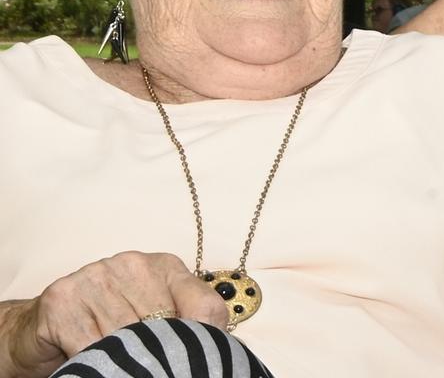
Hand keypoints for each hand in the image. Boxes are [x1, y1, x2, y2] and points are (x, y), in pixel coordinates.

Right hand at [2, 252, 226, 375]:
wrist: (38, 331)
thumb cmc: (105, 328)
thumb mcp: (154, 320)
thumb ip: (189, 324)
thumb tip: (218, 348)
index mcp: (165, 267)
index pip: (206, 305)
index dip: (204, 340)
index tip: (195, 360)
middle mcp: (133, 264)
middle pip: (167, 325)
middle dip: (161, 354)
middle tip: (154, 367)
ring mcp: (97, 277)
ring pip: (129, 336)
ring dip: (127, 360)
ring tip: (123, 364)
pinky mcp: (64, 298)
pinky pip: (92, 345)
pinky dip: (98, 363)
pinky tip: (97, 363)